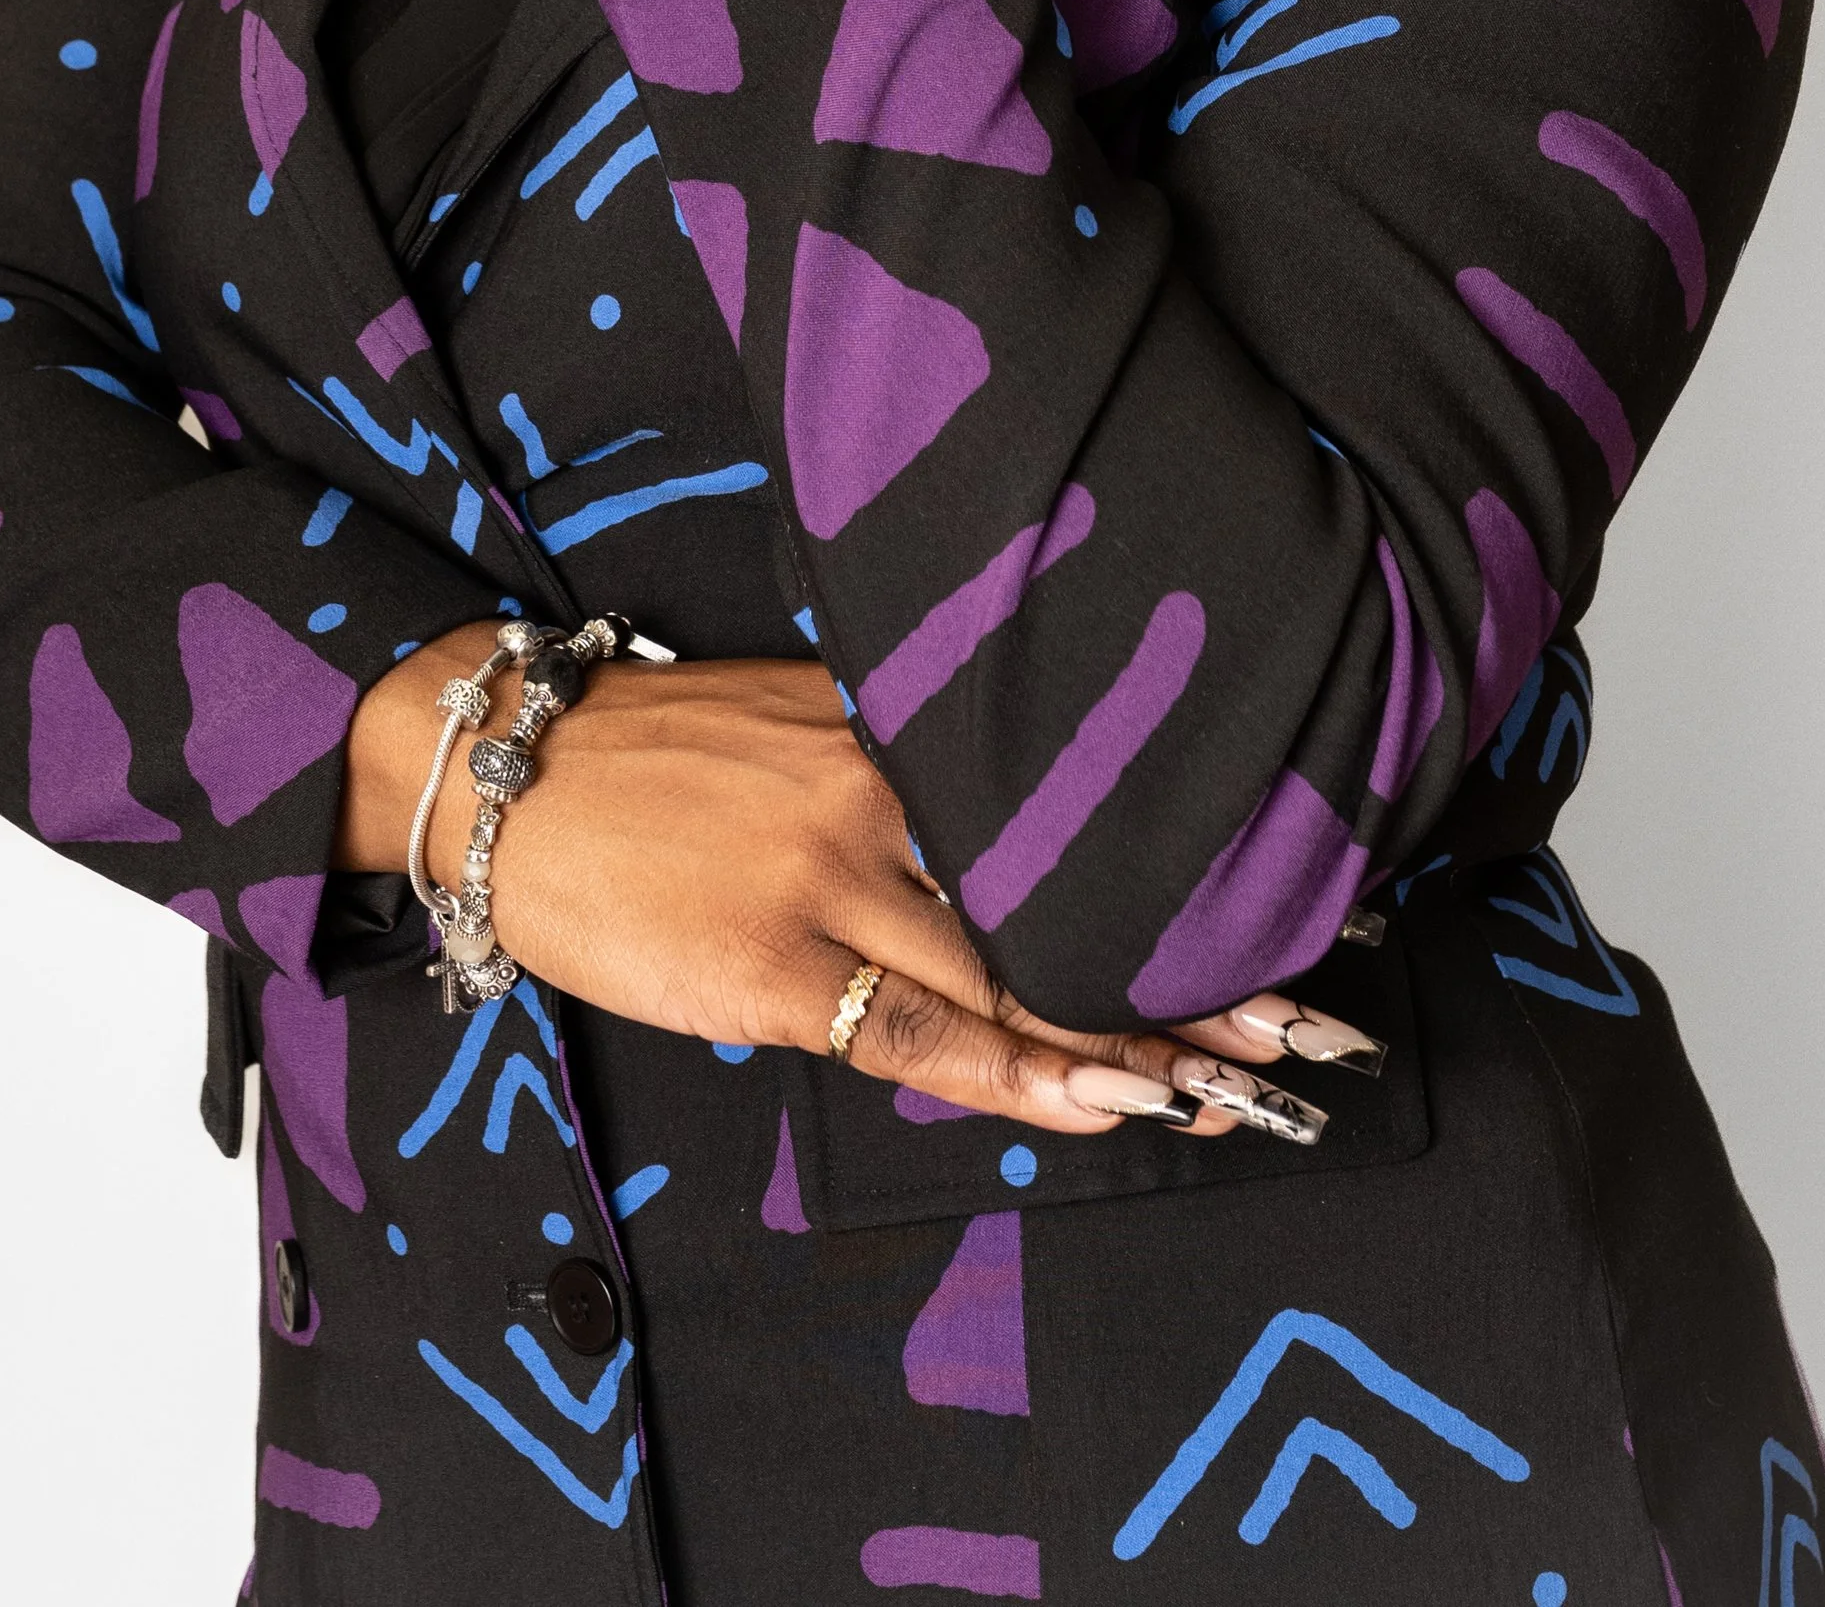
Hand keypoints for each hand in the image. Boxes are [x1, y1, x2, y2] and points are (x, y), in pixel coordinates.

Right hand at [337, 633, 1367, 1140]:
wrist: (503, 773)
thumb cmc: (653, 757)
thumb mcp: (799, 721)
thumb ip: (905, 772)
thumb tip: (1011, 844)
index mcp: (897, 720)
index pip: (1066, 803)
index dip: (1183, 860)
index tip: (1296, 895)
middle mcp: (883, 788)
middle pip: (1068, 889)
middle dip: (1200, 961)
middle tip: (1320, 1017)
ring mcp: (829, 880)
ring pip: (1018, 973)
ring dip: (1141, 1038)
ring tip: (1252, 1083)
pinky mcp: (772, 968)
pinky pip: (926, 1038)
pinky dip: (1027, 1077)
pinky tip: (1107, 1103)